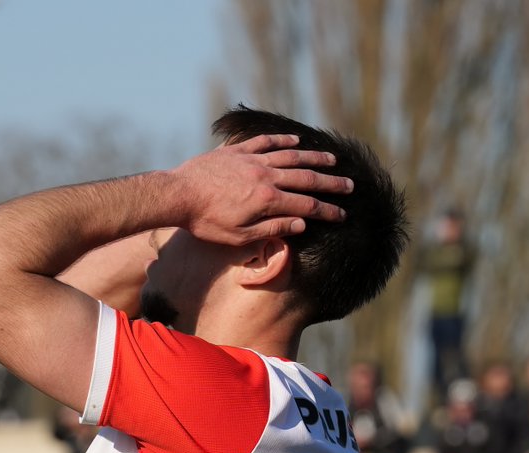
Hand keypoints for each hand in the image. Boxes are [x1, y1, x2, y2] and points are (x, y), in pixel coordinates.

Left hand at [168, 134, 350, 244]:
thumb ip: (272, 229)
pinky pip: (265, 142)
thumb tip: (301, 225)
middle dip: (331, 183)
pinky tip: (296, 141)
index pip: (306, 206)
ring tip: (332, 160)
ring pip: (290, 156)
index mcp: (268, 200)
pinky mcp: (237, 151)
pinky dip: (283, 140)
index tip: (343, 215)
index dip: (327, 211)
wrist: (177, 195)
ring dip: (313, 158)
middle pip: (306, 178)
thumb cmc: (205, 222)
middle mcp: (265, 176)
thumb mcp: (239, 236)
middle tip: (350, 186)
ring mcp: (252, 160)